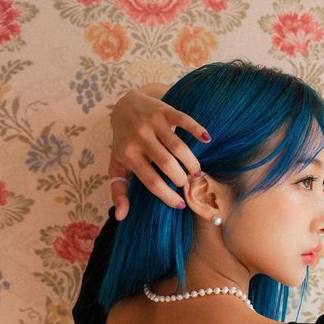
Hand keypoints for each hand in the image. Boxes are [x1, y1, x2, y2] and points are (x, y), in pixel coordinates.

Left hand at [108, 86, 210, 220]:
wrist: (124, 107)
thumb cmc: (124, 143)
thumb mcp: (116, 166)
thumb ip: (118, 191)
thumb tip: (120, 217)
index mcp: (128, 155)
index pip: (151, 181)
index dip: (167, 195)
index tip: (179, 204)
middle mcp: (140, 138)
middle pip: (167, 164)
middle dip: (181, 178)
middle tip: (186, 183)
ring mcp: (153, 123)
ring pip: (178, 147)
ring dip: (191, 162)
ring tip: (196, 171)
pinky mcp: (164, 111)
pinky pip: (184, 120)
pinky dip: (196, 129)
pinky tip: (206, 139)